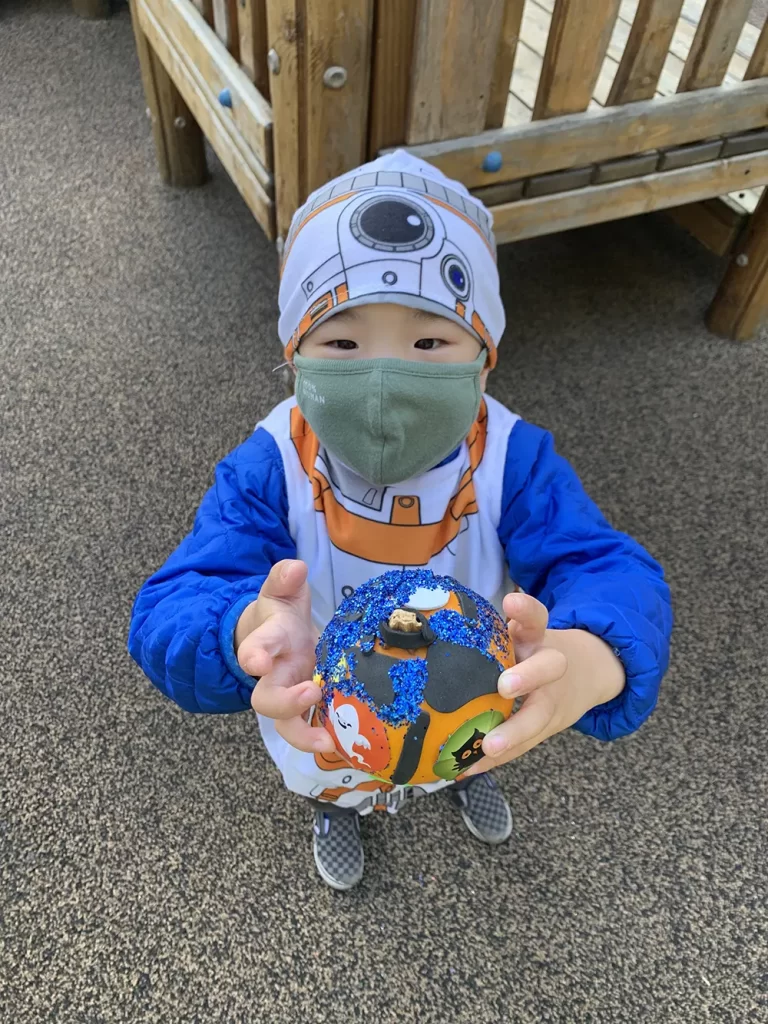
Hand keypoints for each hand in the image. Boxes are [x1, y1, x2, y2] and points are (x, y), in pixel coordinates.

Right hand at [236, 560, 333, 753]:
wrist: (278, 638)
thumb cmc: (280, 615)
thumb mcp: (282, 592)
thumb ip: (284, 579)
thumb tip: (295, 567)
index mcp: (268, 642)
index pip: (255, 648)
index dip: (253, 655)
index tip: (255, 662)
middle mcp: (274, 675)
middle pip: (266, 699)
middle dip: (285, 701)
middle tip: (311, 694)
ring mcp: (289, 695)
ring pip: (286, 723)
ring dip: (304, 734)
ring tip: (329, 743)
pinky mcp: (305, 709)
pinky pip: (309, 729)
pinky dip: (324, 739)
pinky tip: (346, 747)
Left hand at [462, 592, 624, 775]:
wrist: (588, 672)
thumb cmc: (534, 651)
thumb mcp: (522, 633)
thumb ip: (491, 631)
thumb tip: (431, 627)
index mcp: (538, 638)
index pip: (536, 616)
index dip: (525, 609)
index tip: (511, 600)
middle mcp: (550, 666)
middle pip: (549, 667)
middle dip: (528, 676)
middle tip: (505, 685)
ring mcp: (552, 699)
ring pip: (539, 716)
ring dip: (514, 733)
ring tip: (489, 747)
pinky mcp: (547, 727)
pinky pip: (524, 745)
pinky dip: (497, 759)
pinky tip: (470, 768)